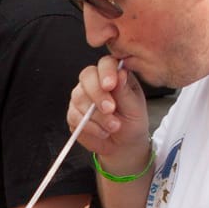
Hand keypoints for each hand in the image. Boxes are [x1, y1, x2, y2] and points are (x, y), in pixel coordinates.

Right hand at [68, 55, 150, 175]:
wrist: (124, 143)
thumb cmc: (132, 122)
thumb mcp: (135, 107)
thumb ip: (125, 90)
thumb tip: (120, 73)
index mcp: (113, 75)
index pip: (105, 64)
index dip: (106, 72)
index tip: (111, 85)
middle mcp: (95, 82)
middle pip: (87, 77)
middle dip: (98, 94)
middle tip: (110, 109)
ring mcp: (82, 97)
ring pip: (79, 98)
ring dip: (97, 115)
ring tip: (113, 126)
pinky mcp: (73, 114)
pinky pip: (74, 116)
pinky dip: (90, 127)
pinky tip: (103, 132)